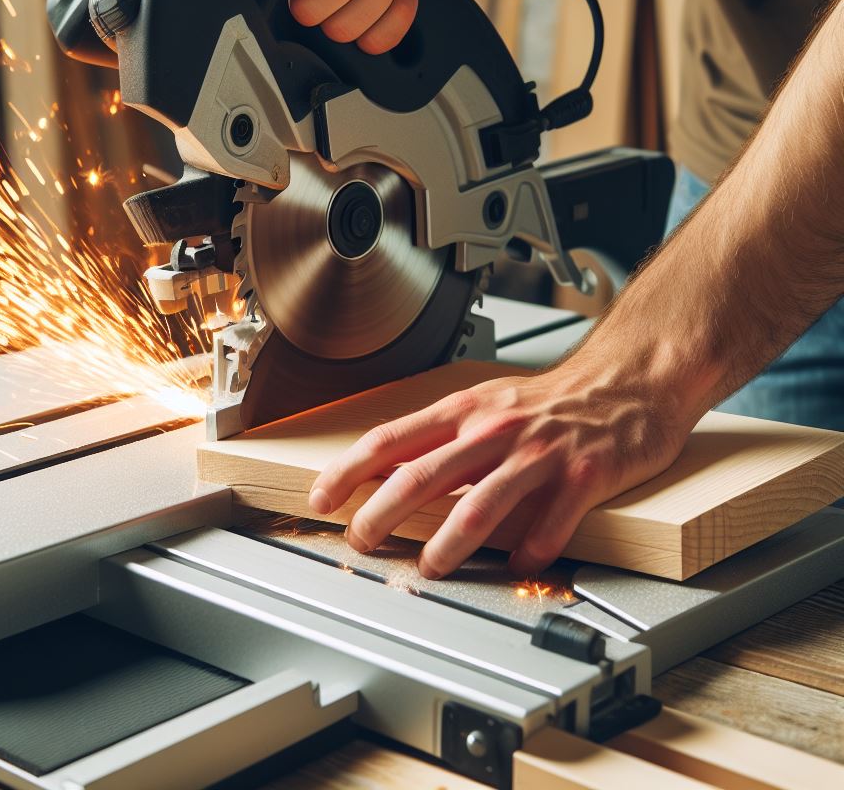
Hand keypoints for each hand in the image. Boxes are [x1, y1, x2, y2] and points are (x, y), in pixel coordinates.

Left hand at [307, 361, 691, 577]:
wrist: (626, 382)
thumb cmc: (551, 400)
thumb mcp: (487, 404)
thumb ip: (443, 437)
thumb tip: (389, 472)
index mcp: (465, 411)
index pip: (392, 439)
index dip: (350, 470)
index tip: (322, 497)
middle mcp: (495, 429)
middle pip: (423, 474)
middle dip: (381, 514)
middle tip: (361, 541)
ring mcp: (539, 453)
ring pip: (480, 503)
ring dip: (447, 543)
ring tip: (429, 567)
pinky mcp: (583, 476)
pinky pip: (549, 524)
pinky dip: (529, 552)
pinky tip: (517, 565)